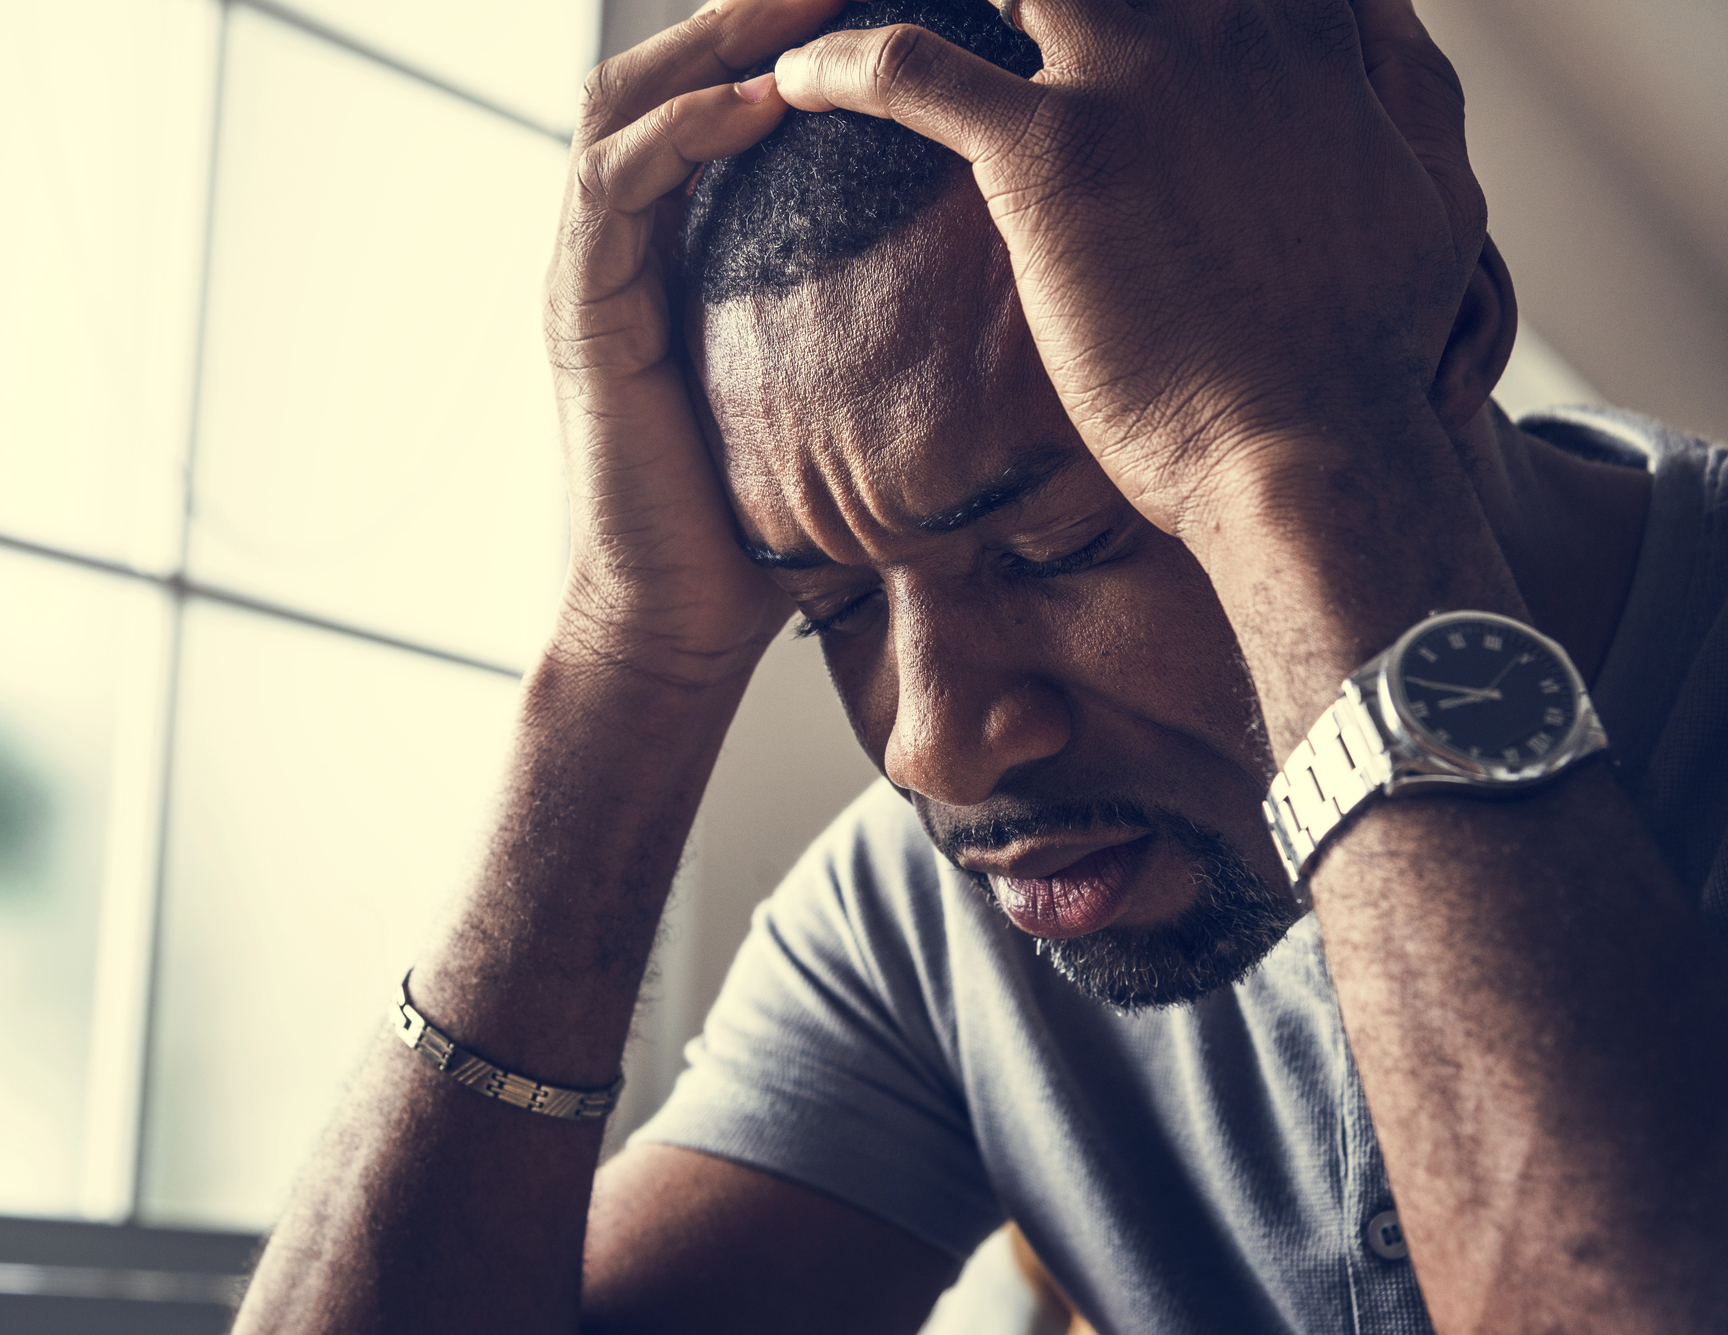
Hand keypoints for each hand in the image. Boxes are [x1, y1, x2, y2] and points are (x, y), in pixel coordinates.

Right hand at [544, 0, 845, 684]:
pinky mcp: (580, 315)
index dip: (781, 35)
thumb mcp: (834, 395)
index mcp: (675, 249)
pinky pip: (615, 189)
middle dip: (749, 10)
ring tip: (803, 5)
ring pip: (622, 104)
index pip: (712, 95)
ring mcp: (592, 273)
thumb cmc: (765, 521)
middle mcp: (623, 243)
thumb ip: (877, 326)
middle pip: (663, 71)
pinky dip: (682, 132)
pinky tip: (757, 102)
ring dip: (712, 42)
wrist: (680, 622)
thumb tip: (1009, 286)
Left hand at [770, 0, 1486, 539]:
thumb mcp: (1436, 188)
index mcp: (1304, 23)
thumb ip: (1403, 83)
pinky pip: (911, 70)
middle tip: (979, 11)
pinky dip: (843, 66)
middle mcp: (1221, 20)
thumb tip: (1380, 21)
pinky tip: (799, 83)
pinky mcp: (1054, 154)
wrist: (1311, 447)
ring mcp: (1134, 75)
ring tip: (830, 11)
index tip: (1063, 15)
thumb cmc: (1372, 347)